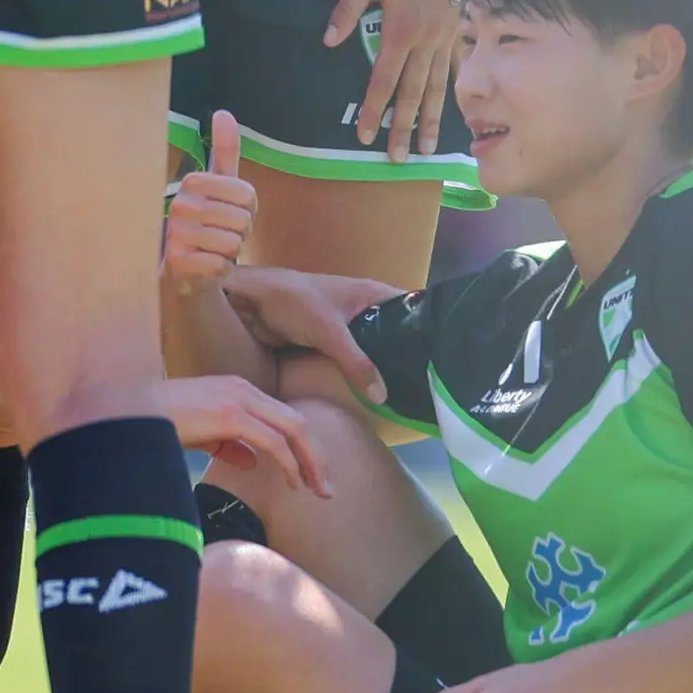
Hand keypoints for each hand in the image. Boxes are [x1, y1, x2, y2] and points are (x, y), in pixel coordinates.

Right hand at [159, 372, 331, 499]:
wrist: (129, 413)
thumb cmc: (159, 423)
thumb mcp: (200, 434)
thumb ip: (228, 444)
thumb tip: (254, 462)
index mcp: (238, 390)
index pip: (285, 418)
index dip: (304, 448)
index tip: (312, 478)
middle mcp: (244, 389)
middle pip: (298, 422)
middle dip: (317, 457)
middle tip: (326, 489)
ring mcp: (239, 399)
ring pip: (294, 429)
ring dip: (311, 462)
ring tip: (319, 490)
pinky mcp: (230, 415)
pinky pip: (273, 441)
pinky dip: (289, 463)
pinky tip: (293, 482)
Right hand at [161, 111, 255, 281]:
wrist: (186, 268)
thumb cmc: (208, 222)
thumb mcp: (219, 185)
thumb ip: (224, 150)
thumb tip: (223, 112)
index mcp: (192, 182)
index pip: (248, 195)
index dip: (248, 210)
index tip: (228, 213)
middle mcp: (179, 205)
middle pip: (242, 220)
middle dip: (240, 233)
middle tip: (221, 234)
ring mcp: (175, 234)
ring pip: (233, 243)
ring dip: (230, 252)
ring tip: (213, 249)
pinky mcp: (177, 262)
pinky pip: (221, 264)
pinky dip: (221, 269)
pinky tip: (207, 265)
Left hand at [217, 265, 411, 408]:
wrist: (247, 302)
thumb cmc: (290, 301)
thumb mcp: (328, 331)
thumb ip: (356, 362)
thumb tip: (384, 396)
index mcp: (372, 294)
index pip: (413, 310)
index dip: (428, 332)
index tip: (445, 362)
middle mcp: (365, 309)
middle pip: (395, 336)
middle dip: (407, 359)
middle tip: (430, 391)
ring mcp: (348, 328)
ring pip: (374, 352)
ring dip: (383, 371)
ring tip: (409, 399)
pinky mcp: (330, 345)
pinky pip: (353, 362)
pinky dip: (361, 376)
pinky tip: (373, 398)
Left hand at [328, 0, 456, 159]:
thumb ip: (348, 8)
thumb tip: (328, 40)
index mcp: (400, 32)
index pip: (383, 81)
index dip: (373, 111)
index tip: (365, 137)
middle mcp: (424, 43)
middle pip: (411, 94)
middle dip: (402, 129)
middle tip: (398, 159)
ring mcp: (446, 40)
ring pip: (436, 89)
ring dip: (429, 121)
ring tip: (426, 149)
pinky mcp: (459, 33)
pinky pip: (456, 70)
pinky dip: (454, 94)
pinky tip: (457, 114)